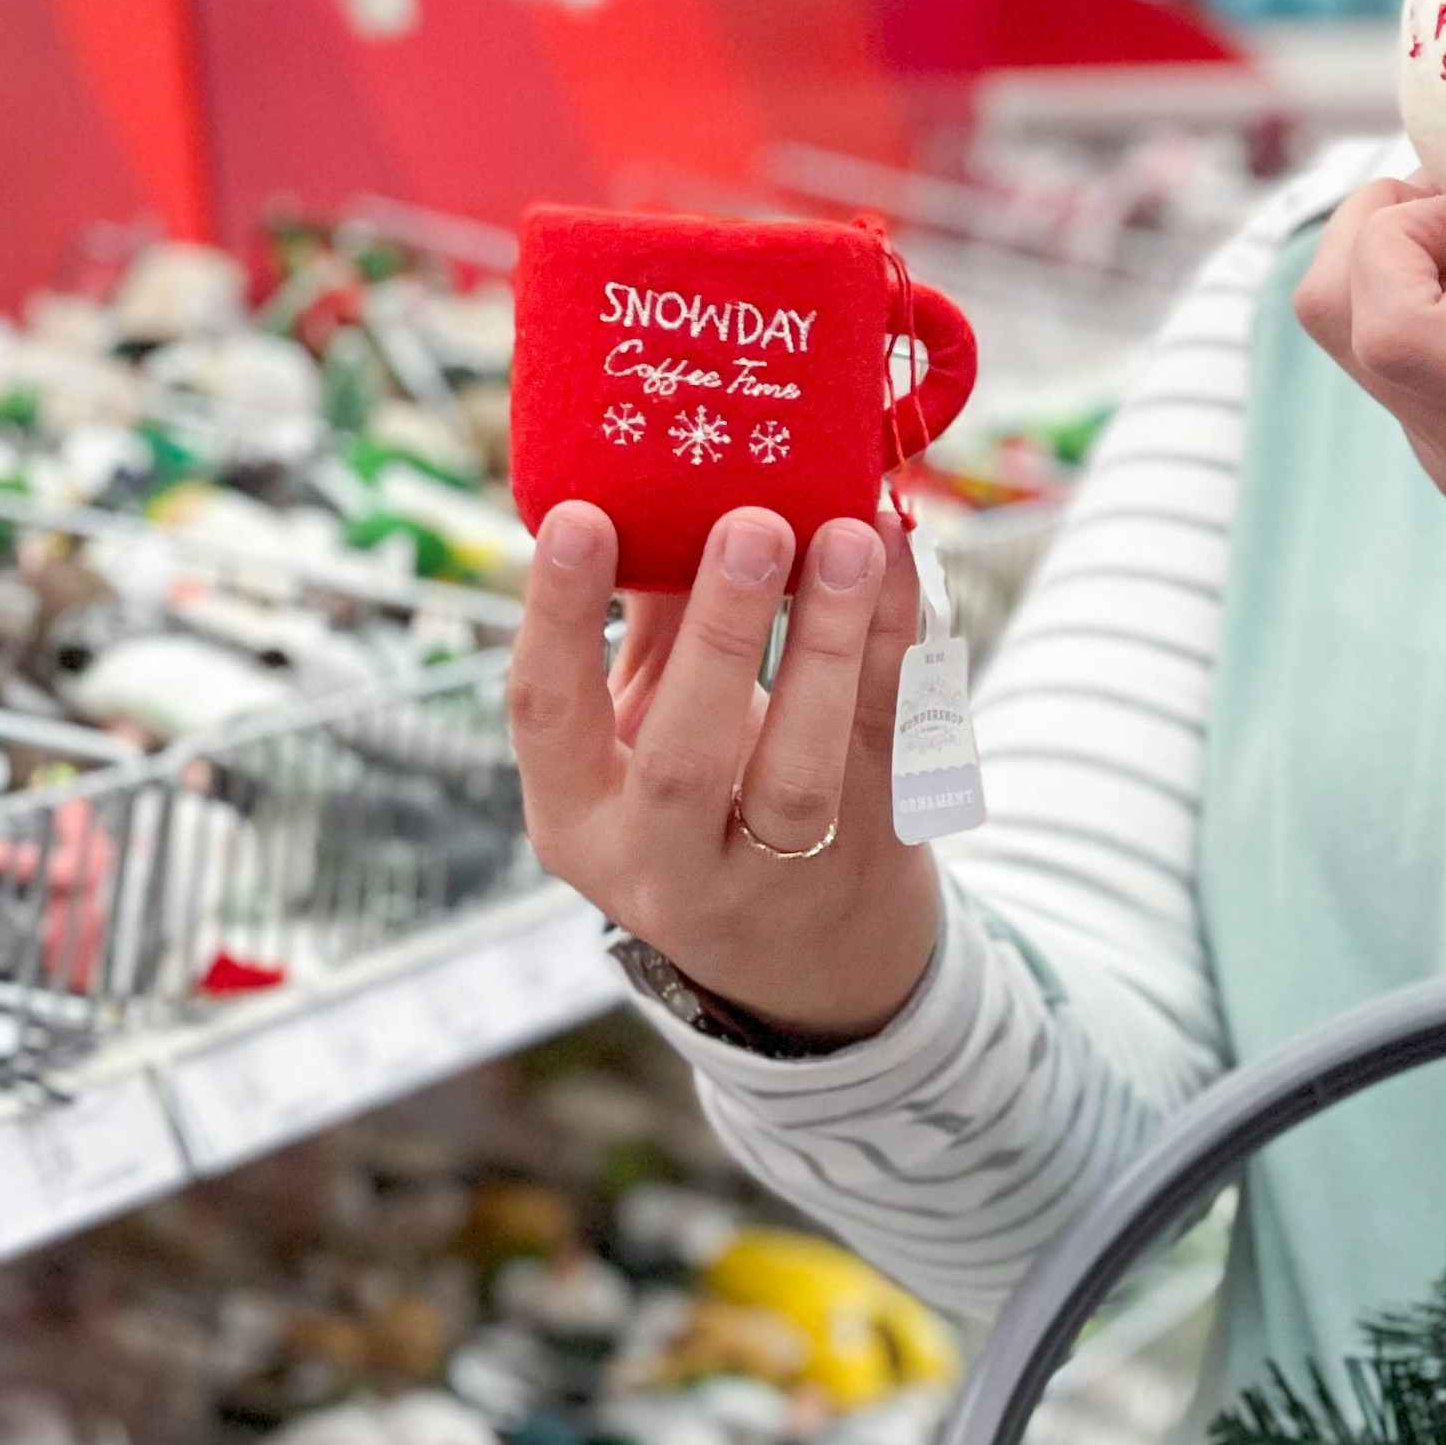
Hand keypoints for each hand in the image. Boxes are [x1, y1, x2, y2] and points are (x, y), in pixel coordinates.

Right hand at [507, 500, 940, 1046]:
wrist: (812, 958)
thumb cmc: (701, 808)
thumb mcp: (641, 739)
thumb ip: (647, 631)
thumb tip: (655, 486)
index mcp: (580, 823)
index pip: (546, 717)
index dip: (558, 618)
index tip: (582, 517)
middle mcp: (668, 863)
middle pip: (686, 759)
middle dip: (719, 635)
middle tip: (752, 526)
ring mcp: (779, 871)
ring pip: (805, 766)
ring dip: (830, 644)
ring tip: (849, 537)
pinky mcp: (875, 850)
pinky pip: (889, 741)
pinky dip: (897, 644)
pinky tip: (899, 559)